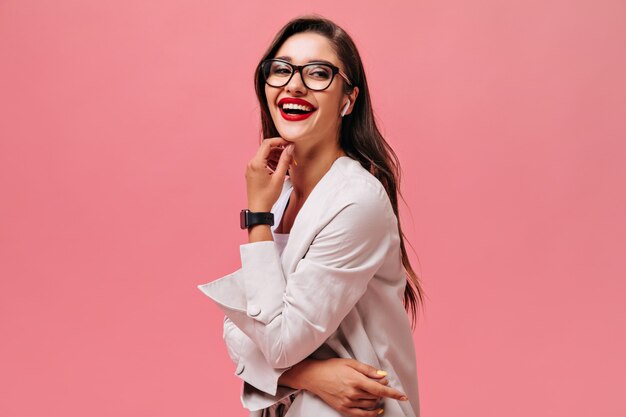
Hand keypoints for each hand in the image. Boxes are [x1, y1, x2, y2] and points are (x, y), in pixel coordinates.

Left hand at [245, 137, 294, 211]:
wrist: (258, 209)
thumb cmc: (268, 196)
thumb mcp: (279, 177)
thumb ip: (285, 160)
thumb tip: (290, 148)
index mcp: (256, 163)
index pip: (267, 143)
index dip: (279, 141)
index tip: (289, 143)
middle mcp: (251, 163)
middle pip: (266, 149)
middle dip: (279, 150)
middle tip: (290, 156)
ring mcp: (250, 168)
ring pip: (264, 156)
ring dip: (275, 157)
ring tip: (285, 165)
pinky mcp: (251, 173)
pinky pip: (261, 162)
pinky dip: (270, 162)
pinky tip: (278, 169)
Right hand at [279, 358, 407, 416]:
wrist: (314, 376)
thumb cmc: (332, 367)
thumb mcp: (350, 363)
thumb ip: (368, 370)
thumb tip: (383, 375)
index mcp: (356, 380)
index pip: (379, 389)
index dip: (393, 393)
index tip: (403, 396)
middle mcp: (353, 393)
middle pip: (376, 396)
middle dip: (382, 391)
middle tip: (381, 383)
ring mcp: (348, 402)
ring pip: (371, 405)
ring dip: (377, 400)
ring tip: (375, 392)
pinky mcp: (343, 409)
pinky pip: (362, 415)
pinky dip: (372, 413)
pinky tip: (377, 409)